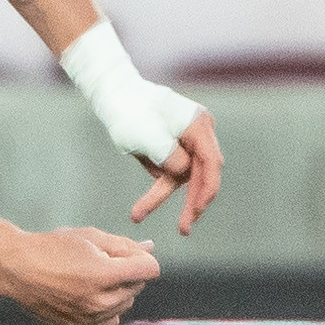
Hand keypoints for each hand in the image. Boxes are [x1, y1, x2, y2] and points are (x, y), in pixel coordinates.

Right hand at [0, 224, 161, 324]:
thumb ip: (124, 245)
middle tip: (99, 262)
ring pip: (126, 304)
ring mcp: (89, 318)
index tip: (124, 253)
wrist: (15, 268)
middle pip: (138, 286)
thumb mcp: (90, 236)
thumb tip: (151, 248)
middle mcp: (99, 301)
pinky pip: (110, 320)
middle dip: (126, 272)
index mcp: (103, 274)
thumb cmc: (52, 247)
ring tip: (90, 278)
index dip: (141, 257)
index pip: (150, 269)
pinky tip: (86, 294)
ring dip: (118, 291)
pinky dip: (105, 308)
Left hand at [126, 108, 224, 235]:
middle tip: (183, 230)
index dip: (207, 190)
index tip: (197, 210)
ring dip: (162, 196)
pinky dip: (156, 188)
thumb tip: (182, 173)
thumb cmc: (129, 112)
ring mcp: (186, 141)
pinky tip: (139, 205)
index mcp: (199, 126)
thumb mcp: (147, 137)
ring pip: (182, 177)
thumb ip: (169, 156)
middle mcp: (198, 133)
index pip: (212, 163)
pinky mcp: (172, 149)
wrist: (113, 95)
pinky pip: (169, 173)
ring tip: (137, 215)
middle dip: (191, 202)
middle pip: (202, 173)